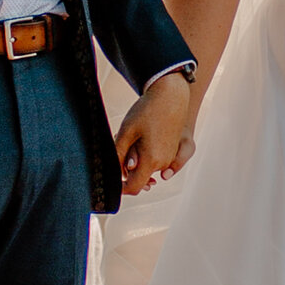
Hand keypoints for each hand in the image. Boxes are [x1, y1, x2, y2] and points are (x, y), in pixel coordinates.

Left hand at [116, 73, 196, 195]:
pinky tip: (143, 136)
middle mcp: (163, 163)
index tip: (112, 181)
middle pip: (139, 177)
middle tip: (121, 144)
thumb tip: (118, 174)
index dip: (121, 188)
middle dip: (127, 167)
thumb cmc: (148, 111)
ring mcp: (169, 158)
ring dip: (136, 159)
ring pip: (146, 168)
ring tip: (132, 137)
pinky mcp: (172, 152)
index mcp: (152, 160)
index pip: (134, 187)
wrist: (171, 96)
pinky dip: (145, 154)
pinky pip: (154, 160)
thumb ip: (119, 155)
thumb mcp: (127, 131)